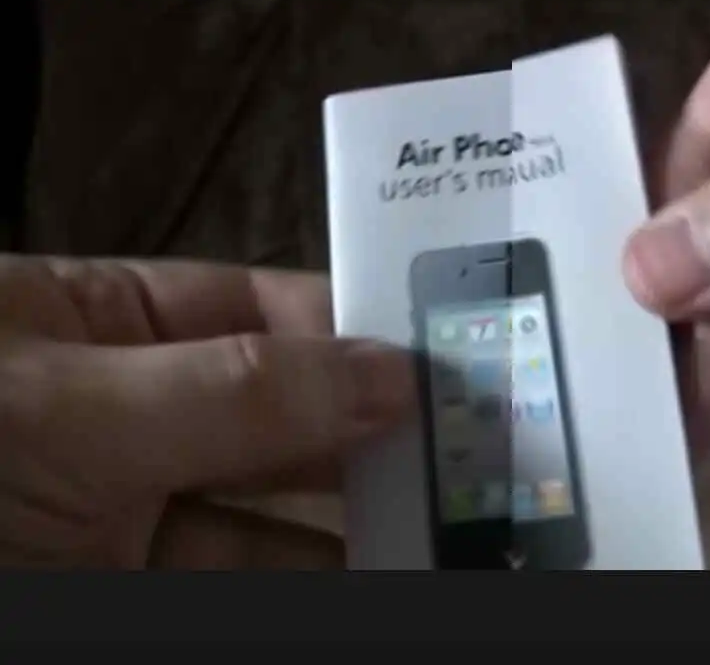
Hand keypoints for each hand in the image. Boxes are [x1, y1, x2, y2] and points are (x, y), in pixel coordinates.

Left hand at [0, 256, 411, 566]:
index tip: (436, 366)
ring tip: (436, 515)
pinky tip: (370, 566)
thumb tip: (392, 376)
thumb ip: (234, 392)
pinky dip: (310, 572)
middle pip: (276, 404)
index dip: (347, 329)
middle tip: (460, 446)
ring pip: (268, 500)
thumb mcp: (73, 410)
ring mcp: (125, 500)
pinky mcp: (131, 580)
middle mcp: (124, 402)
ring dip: (352, 510)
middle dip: (366, 425)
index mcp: (96, 318)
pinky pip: (242, 570)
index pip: (250, 306)